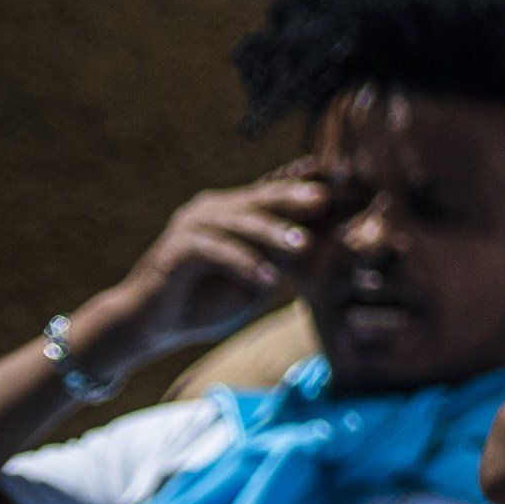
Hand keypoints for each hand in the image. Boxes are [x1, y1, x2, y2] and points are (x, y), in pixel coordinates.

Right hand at [74, 167, 338, 371]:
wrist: (157, 324)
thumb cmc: (211, 300)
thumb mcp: (264, 277)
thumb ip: (292, 256)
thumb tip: (340, 238)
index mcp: (238, 213)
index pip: (277, 192)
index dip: (309, 184)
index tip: (347, 179)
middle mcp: (215, 211)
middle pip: (260, 197)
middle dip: (295, 196)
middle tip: (327, 198)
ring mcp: (192, 226)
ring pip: (237, 222)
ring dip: (272, 233)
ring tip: (304, 247)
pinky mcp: (174, 251)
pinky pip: (212, 251)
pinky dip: (242, 263)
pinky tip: (267, 280)